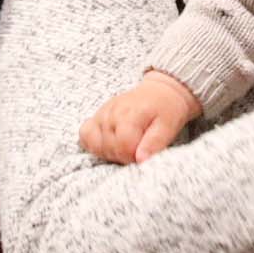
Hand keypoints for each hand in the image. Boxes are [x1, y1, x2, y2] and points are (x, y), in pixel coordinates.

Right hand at [81, 71, 199, 165]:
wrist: (161, 91)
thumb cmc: (166, 109)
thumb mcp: (168, 127)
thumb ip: (154, 144)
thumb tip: (140, 160)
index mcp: (130, 114)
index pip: (122, 146)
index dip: (133, 157)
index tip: (143, 155)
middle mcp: (111, 112)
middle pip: (107, 147)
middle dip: (122, 156)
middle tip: (136, 151)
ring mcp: (102, 113)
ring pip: (93, 143)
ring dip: (108, 152)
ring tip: (124, 148)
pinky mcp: (97, 115)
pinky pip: (85, 134)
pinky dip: (94, 143)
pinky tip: (109, 144)